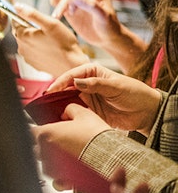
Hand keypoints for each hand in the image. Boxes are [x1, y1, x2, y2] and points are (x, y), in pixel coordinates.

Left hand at [13, 2, 89, 75]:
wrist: (72, 65)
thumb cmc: (64, 44)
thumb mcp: (50, 23)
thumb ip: (32, 13)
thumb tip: (17, 6)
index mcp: (22, 36)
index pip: (15, 21)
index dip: (25, 17)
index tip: (35, 18)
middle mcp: (21, 48)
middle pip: (21, 32)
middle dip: (31, 28)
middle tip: (46, 29)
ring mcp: (27, 57)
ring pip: (27, 42)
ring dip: (35, 38)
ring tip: (50, 39)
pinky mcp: (34, 64)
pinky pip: (33, 52)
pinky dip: (39, 48)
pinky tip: (50, 48)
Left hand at [33, 104, 112, 181]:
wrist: (111, 157)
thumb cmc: (97, 137)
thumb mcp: (85, 114)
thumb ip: (71, 110)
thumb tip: (66, 112)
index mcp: (46, 133)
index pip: (32, 131)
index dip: (40, 130)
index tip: (46, 131)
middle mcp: (45, 151)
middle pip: (37, 148)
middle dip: (46, 146)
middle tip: (61, 144)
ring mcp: (52, 167)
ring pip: (46, 165)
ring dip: (54, 162)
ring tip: (68, 158)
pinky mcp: (62, 179)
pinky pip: (55, 181)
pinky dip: (61, 179)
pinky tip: (69, 174)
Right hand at [48, 63, 162, 132]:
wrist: (147, 113)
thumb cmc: (136, 94)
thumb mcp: (116, 86)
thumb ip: (95, 84)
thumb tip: (75, 81)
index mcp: (93, 73)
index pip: (72, 75)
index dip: (60, 82)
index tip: (51, 90)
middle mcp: (87, 85)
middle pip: (66, 88)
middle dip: (56, 94)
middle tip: (45, 102)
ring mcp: (87, 99)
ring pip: (68, 101)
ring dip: (59, 105)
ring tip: (49, 111)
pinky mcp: (89, 112)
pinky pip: (74, 113)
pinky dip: (67, 116)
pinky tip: (60, 119)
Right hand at [49, 0, 124, 47]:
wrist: (106, 38)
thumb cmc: (109, 27)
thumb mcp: (103, 17)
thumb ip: (91, 5)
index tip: (72, 10)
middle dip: (61, 0)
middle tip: (66, 13)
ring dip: (55, 3)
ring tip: (58, 16)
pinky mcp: (68, 6)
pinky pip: (55, 0)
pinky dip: (54, 7)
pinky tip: (58, 16)